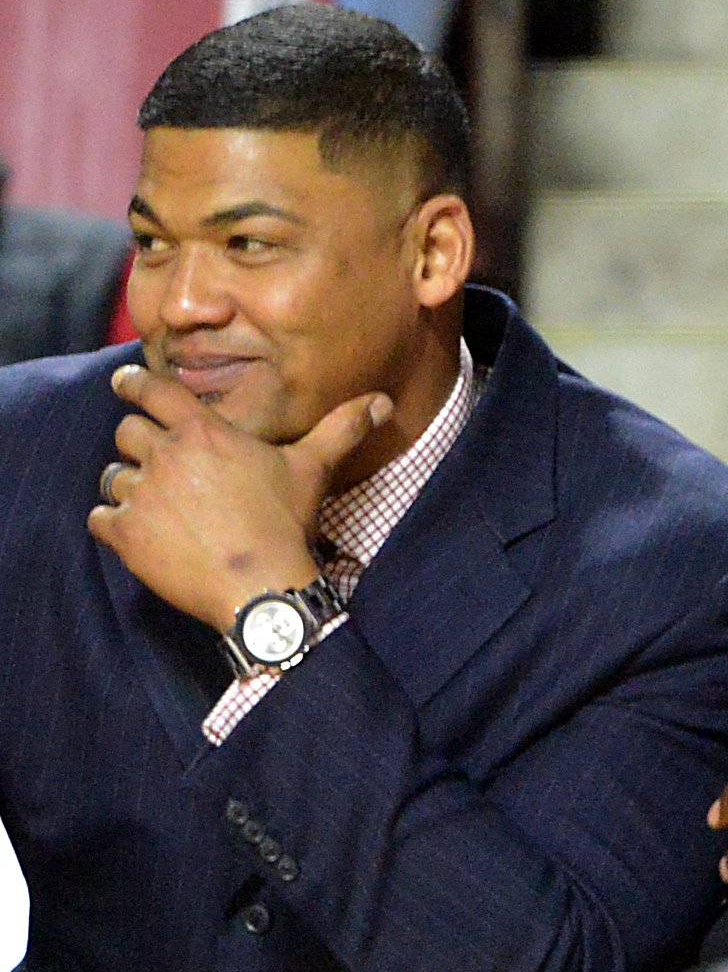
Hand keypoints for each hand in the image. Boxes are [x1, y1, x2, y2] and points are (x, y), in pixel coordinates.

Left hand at [88, 364, 391, 630]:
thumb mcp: (313, 471)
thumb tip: (383, 402)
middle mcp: (165, 455)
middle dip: (140, 446)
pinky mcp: (125, 533)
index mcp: (203, 431)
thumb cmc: (286, 525)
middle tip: (163, 468)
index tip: (126, 385)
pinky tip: (142, 536)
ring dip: (131, 489)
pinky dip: (115, 525)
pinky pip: (100, 517)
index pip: (150, 388)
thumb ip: (341, 429)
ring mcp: (141, 494)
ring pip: (113, 477)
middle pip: (126, 432)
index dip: (133, 383)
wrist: (263, 589)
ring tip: (161, 510)